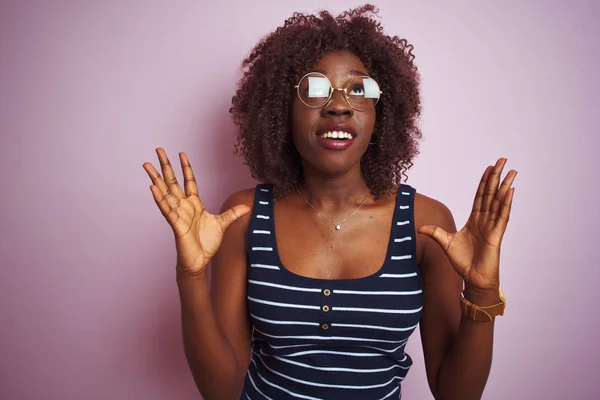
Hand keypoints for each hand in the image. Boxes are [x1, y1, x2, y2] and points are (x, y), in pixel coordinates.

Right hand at [143, 148, 250, 276]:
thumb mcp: (223, 224)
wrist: (199, 262)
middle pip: (173, 182)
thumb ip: (233, 213)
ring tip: (147, 165)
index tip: (182, 153)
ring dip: (156, 178)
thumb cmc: (206, 244)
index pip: (189, 181)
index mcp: (194, 204)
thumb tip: (247, 207)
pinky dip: (159, 199)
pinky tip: (153, 187)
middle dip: (166, 166)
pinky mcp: (175, 224)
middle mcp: (184, 206)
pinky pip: (166, 209)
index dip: (186, 167)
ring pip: (165, 192)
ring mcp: (178, 214)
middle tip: (158, 150)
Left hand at [417, 158, 516, 291]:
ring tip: (512, 171)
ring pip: (499, 202)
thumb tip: (420, 226)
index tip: (489, 168)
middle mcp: (485, 220)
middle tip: (503, 161)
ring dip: (505, 186)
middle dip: (496, 177)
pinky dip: (506, 203)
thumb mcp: (445, 242)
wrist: (472, 278)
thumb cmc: (462, 262)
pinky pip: (502, 216)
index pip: (480, 196)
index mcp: (475, 220)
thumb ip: (434, 232)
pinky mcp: (496, 235)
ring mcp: (492, 226)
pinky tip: (510, 191)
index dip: (484, 182)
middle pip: (491, 194)